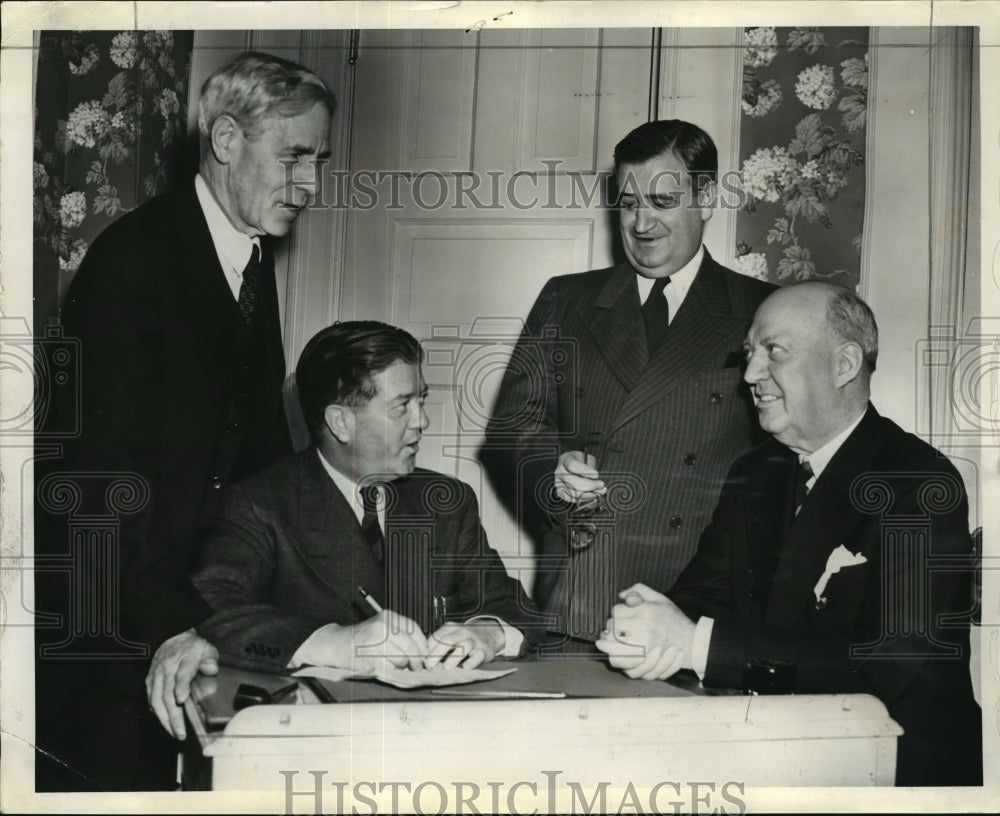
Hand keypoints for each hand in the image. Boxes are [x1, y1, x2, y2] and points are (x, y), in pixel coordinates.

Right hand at [145, 629, 218, 739]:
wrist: (171, 638)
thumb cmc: (192, 647)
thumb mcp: (206, 647)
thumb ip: (210, 658)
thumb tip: (211, 669)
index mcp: (184, 659)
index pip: (182, 673)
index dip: (181, 686)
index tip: (182, 700)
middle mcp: (167, 668)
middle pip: (168, 693)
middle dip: (173, 715)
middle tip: (181, 733)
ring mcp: (156, 675)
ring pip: (156, 700)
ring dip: (164, 719)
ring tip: (174, 733)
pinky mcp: (149, 680)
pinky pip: (150, 699)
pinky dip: (156, 712)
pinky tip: (164, 723)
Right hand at [304, 611, 427, 672]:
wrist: (337, 644)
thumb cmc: (363, 638)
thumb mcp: (383, 628)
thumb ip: (400, 635)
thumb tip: (423, 651)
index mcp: (388, 617)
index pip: (415, 630)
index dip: (423, 646)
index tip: (425, 655)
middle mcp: (382, 627)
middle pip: (411, 646)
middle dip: (417, 660)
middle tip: (417, 667)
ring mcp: (375, 642)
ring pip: (402, 659)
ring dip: (403, 667)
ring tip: (397, 666)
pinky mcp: (369, 658)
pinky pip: (390, 669)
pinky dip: (392, 672)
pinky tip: (388, 669)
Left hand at [424, 621, 504, 669]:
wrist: (489, 633)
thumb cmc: (464, 637)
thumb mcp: (450, 635)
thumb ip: (437, 644)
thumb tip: (421, 659)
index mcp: (450, 628)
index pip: (436, 637)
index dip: (427, 651)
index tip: (421, 662)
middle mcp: (462, 632)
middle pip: (448, 640)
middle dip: (437, 654)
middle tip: (430, 666)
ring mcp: (474, 641)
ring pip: (464, 646)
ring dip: (454, 658)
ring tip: (447, 668)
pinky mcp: (484, 651)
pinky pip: (478, 656)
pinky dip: (471, 662)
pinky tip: (465, 667)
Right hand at [554, 450, 606, 503]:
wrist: (573, 466)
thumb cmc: (582, 461)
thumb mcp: (588, 458)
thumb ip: (591, 466)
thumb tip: (595, 478)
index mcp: (565, 459)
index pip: (572, 465)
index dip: (585, 471)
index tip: (596, 475)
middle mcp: (559, 472)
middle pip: (572, 482)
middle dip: (589, 485)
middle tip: (601, 485)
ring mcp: (559, 484)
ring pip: (573, 493)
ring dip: (589, 494)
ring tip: (600, 491)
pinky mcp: (562, 493)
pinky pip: (573, 499)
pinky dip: (585, 499)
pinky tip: (594, 495)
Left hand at [595, 583, 694, 680]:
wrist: (691, 641)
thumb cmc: (673, 618)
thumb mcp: (658, 598)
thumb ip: (638, 590)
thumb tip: (620, 595)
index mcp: (645, 612)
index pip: (616, 612)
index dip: (615, 614)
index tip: (619, 616)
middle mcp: (644, 629)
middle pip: (611, 630)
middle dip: (608, 630)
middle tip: (609, 631)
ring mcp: (645, 647)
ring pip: (614, 650)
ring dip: (608, 647)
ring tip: (605, 644)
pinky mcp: (647, 662)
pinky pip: (625, 665)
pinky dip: (618, 661)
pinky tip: (617, 656)